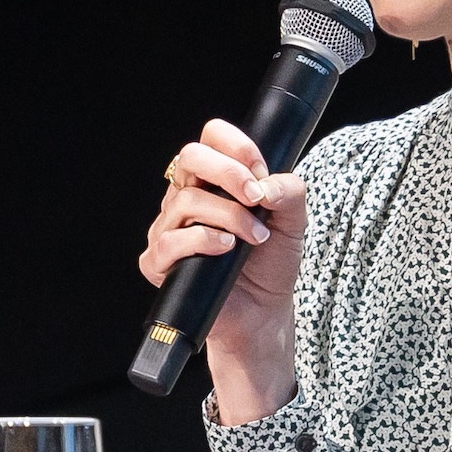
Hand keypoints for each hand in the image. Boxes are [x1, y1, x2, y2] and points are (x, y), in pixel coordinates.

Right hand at [140, 119, 307, 422]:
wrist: (262, 311)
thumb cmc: (270, 263)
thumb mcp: (293, 221)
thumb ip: (288, 191)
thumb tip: (265, 184)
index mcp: (214, 180)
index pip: (211, 139)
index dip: (235, 146)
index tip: (261, 171)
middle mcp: (186, 198)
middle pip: (190, 157)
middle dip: (228, 172)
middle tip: (256, 196)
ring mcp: (168, 227)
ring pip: (186, 201)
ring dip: (230, 217)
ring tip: (255, 237)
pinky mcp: (158, 260)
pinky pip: (170, 240)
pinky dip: (203, 241)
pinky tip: (227, 249)